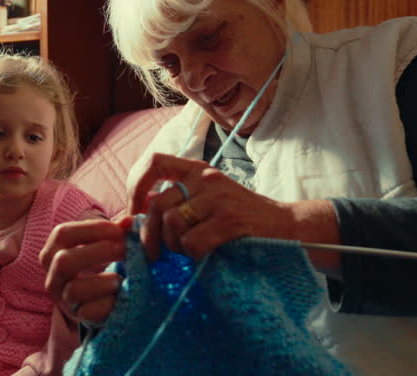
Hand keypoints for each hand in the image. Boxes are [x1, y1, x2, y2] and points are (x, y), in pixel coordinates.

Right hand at [39, 218, 127, 325]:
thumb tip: (130, 222)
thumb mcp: (104, 243)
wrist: (102, 297)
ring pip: (74, 290)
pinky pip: (89, 312)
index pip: (62, 234)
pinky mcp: (79, 316)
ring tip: (121, 277)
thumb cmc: (101, 262)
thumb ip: (116, 231)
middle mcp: (53, 276)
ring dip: (102, 282)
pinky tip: (121, 295)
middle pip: (64, 261)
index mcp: (53, 252)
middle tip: (126, 248)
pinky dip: (108, 303)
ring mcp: (64, 299)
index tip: (119, 229)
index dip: (92, 229)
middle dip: (99, 252)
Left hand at [129, 153, 296, 260]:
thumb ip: (174, 203)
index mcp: (196, 169)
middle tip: (155, 254)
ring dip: (174, 246)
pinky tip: (205, 255)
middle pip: (158, 204)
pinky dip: (193, 254)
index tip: (134, 213)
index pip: (154, 162)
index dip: (136, 187)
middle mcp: (206, 177)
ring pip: (172, 224)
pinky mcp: (230, 219)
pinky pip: (192, 242)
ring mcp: (219, 197)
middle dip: (150, 235)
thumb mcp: (206, 200)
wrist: (285, 227)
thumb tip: (130, 218)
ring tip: (189, 251)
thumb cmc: (239, 219)